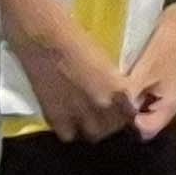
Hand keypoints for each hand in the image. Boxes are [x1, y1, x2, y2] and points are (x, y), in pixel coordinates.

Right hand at [21, 20, 135, 142]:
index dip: (125, 116)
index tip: (120, 113)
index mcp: (118, 89)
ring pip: (92, 135)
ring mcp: (79, 114)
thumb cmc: (77, 40)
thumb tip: (117, 97)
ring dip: (90, 129)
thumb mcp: (106, 62)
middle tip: (101, 116)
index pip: (130, 116)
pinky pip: (68, 136)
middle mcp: (102, 106)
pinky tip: (66, 119)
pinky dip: (68, 130)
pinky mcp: (56, 117)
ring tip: (84, 119)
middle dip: (108, 124)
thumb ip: (113, 84)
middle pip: (111, 129)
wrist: (45, 39)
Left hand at [115, 7, 175, 138]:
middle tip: (105, 106)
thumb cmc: (166, 46)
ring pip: (140, 112)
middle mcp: (168, 106)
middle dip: (125, 118)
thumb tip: (118, 111)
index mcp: (170, 105)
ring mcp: (163, 97)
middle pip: (143, 124)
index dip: (128, 125)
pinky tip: (117, 87)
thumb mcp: (147, 69)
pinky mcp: (156, 87)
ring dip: (126, 107)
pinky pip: (140, 100)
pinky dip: (129, 97)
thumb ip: (133, 92)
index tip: (111, 113)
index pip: (146, 130)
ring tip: (108, 97)